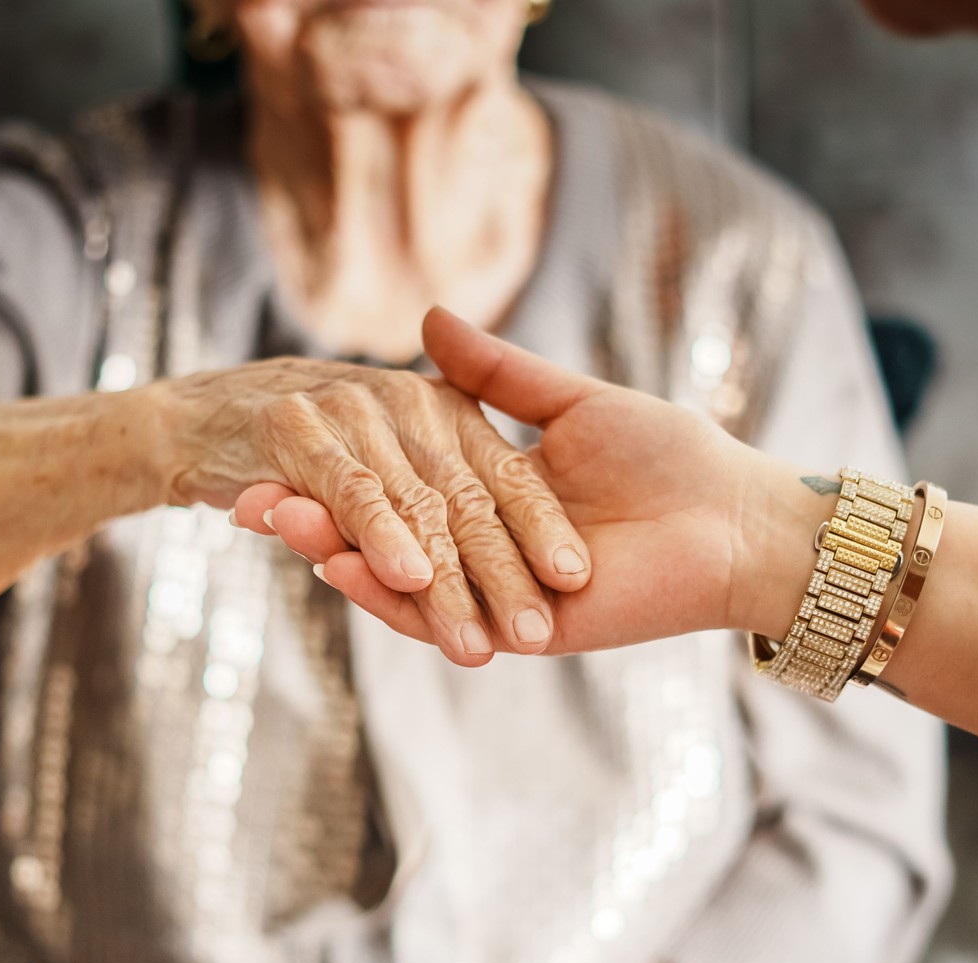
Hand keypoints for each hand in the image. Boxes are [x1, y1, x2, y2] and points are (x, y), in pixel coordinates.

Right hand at [232, 310, 821, 657]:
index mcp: (492, 491)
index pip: (396, 482)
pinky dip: (384, 592)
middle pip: (381, 533)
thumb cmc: (668, 453)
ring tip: (273, 523)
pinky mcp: (518, 629)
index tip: (276, 446)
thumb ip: (496, 374)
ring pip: (396, 577)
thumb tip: (425, 319)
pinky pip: (441, 616)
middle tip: (245, 495)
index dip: (337, 470)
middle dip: (314, 515)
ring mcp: (497, 590)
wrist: (731, 520)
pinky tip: (333, 562)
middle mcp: (485, 546)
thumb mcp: (568, 400)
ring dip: (331, 551)